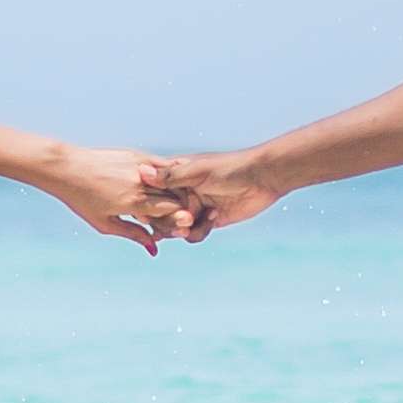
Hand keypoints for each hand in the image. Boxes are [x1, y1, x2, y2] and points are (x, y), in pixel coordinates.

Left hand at [44, 145, 187, 251]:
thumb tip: (153, 248)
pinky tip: (164, 185)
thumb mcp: (105, 224)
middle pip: (177, 197)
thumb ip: (133, 234)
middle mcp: (140, 183)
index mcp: (134, 202)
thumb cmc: (82, 199)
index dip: (179, 220)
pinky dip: (168, 176)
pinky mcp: (137, 154)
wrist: (67, 168)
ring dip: (178, 191)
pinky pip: (163, 165)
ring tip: (171, 201)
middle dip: (182, 207)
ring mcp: (140, 166)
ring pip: (174, 180)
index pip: (173, 211)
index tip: (179, 225)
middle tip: (177, 215)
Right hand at [137, 154, 276, 241]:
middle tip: (181, 221)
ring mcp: (196, 208)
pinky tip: (213, 217)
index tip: (150, 212)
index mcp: (176, 176)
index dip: (149, 205)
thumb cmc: (230, 167)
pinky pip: (195, 234)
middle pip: (162, 215)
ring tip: (193, 222)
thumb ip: (170, 176)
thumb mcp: (198, 171)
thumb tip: (140, 171)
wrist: (263, 178)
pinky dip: (200, 230)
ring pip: (177, 228)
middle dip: (167, 222)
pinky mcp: (210, 220)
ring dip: (183, 229)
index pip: (151, 195)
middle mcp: (183, 193)